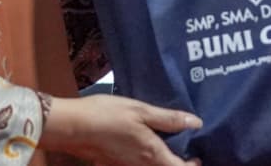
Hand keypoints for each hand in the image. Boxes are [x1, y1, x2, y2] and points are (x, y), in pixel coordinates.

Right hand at [40, 94, 200, 165]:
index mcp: (152, 154)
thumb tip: (196, 123)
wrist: (72, 127)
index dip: (192, 165)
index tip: (197, 154)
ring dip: (160, 160)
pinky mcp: (113, 165)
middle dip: (176, 163)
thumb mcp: (142, 111)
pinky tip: (140, 142)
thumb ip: (169, 119)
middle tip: (183, 147)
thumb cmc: (108, 115)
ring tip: (164, 143)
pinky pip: (134, 165)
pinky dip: (143, 159)